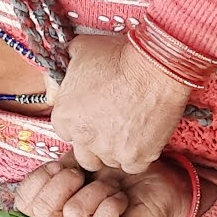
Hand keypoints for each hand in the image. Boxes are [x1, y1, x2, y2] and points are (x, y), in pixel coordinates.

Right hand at [5, 155, 195, 216]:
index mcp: (56, 207)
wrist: (157, 182)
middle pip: (43, 211)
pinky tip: (120, 198)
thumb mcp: (84, 161)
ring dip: (96, 189)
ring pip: (74, 213)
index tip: (61, 164)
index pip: (25, 202)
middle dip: (63, 182)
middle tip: (84, 173)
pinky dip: (111, 204)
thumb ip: (61, 165)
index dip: (39, 179)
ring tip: (111, 185)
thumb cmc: (119, 171)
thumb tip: (52, 167)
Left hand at [44, 30, 193, 177]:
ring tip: (129, 131)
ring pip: (109, 161)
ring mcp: (110, 150)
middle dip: (94, 144)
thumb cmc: (119, 55)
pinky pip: (133, 166)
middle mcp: (83, 137)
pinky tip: (143, 139)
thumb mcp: (80, 50)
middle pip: (84, 154)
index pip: (65, 132)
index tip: (92, 118)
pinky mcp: (136, 157)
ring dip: (116, 150)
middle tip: (109, 128)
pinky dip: (137, 155)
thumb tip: (62, 73)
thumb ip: (66, 67)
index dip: (80, 124)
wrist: (154, 66)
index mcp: (64, 115)